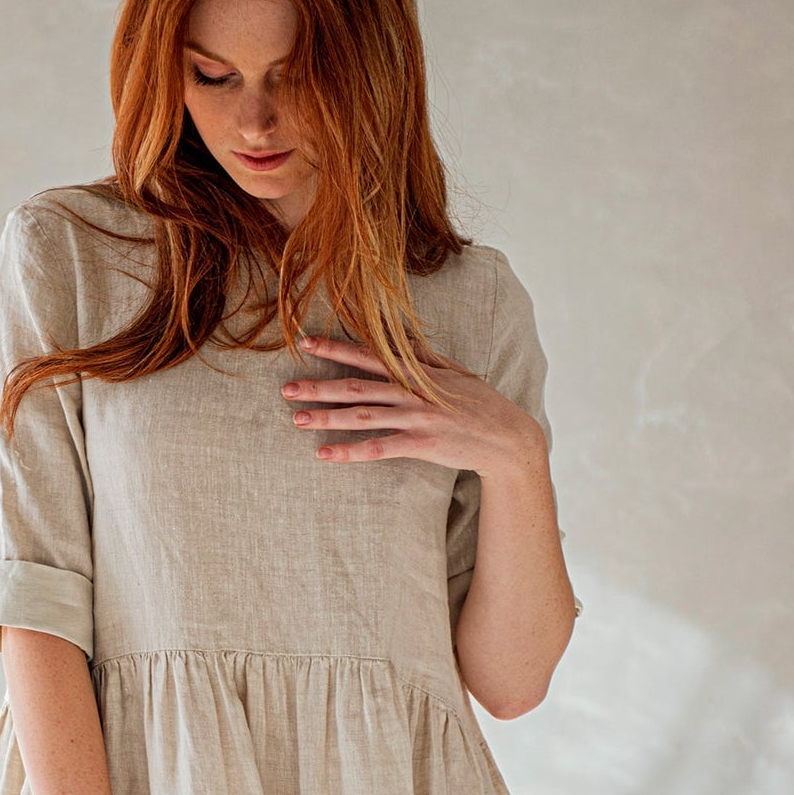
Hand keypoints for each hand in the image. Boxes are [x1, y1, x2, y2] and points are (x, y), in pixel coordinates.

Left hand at [281, 332, 544, 482]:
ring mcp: (417, 417)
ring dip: (327, 417)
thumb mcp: (453, 372)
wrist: (507, 436)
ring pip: (362, 415)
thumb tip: (400, 339)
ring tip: (297, 420)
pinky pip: (379, 448)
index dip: (335, 348)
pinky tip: (325, 455)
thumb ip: (424, 358)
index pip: (368, 355)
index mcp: (416, 371)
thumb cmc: (480, 404)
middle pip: (356, 385)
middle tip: (286, 389)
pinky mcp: (421, 443)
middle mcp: (412, 391)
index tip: (304, 342)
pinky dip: (350, 451)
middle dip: (319, 386)